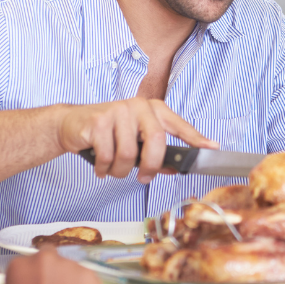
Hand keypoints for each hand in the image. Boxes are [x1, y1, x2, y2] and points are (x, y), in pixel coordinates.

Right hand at [0, 248, 101, 283]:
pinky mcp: (91, 277)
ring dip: (70, 283)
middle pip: (52, 260)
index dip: (33, 279)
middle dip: (52, 274)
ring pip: (72, 271)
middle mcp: (46, 259)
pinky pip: (88, 282)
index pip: (29, 264)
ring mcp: (70, 266)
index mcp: (20, 265)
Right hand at [58, 98, 217, 182]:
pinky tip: (99, 165)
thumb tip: (174, 169)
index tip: (212, 148)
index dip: (195, 138)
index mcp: (153, 109)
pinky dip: (103, 167)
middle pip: (156, 141)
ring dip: (119, 170)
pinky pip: (107, 156)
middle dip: (151, 166)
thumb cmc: (108, 134)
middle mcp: (138, 106)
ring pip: (129, 154)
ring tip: (112, 167)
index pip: (178, 125)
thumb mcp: (135, 141)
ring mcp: (118, 111)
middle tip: (143, 177)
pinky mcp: (99, 120)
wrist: (72, 124)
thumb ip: (155, 153)